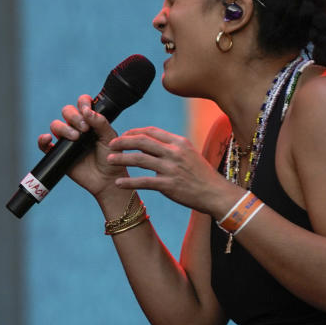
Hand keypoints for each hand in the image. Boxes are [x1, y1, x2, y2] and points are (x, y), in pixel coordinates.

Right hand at [37, 95, 125, 198]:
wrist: (106, 180)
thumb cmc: (111, 158)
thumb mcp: (110, 138)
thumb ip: (101, 123)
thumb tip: (87, 111)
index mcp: (90, 120)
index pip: (82, 104)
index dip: (82, 103)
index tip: (87, 110)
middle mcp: (76, 127)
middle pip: (67, 111)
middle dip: (73, 116)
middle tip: (85, 129)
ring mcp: (66, 140)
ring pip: (55, 125)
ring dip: (63, 128)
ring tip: (75, 138)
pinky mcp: (58, 153)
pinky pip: (44, 144)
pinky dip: (42, 140)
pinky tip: (48, 138)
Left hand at [107, 127, 242, 215]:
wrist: (216, 193)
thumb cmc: (202, 175)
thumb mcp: (189, 154)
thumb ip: (172, 147)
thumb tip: (153, 142)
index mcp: (179, 142)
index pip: (151, 131)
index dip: (134, 132)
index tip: (123, 135)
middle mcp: (174, 152)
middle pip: (142, 141)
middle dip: (123, 141)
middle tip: (110, 144)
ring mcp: (171, 168)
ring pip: (139, 159)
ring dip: (121, 159)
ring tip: (109, 160)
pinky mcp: (169, 185)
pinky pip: (143, 181)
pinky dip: (128, 182)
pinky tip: (118, 183)